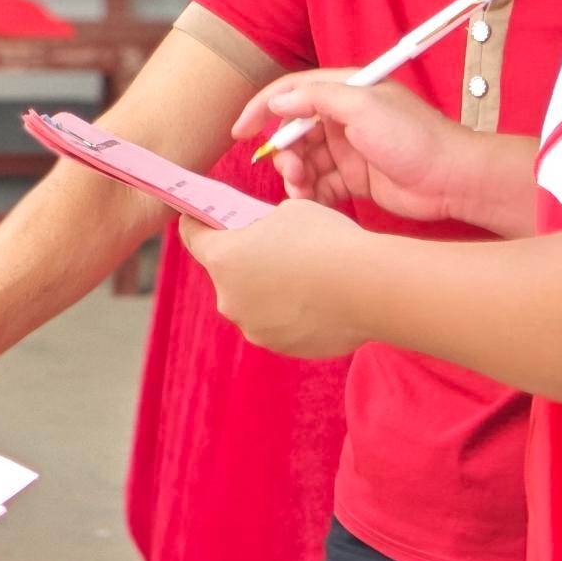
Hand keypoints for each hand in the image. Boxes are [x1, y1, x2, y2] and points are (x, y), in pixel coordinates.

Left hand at [178, 199, 370, 358]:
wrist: (369, 289)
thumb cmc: (327, 242)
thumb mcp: (288, 213)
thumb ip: (263, 225)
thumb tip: (263, 236)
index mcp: (223, 258)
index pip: (192, 236)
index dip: (196, 223)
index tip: (200, 218)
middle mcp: (229, 298)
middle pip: (225, 273)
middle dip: (242, 260)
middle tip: (272, 247)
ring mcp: (254, 327)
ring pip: (252, 302)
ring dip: (267, 290)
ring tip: (303, 276)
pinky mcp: (281, 347)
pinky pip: (277, 324)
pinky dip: (289, 313)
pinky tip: (316, 300)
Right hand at [234, 72, 478, 222]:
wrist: (453, 179)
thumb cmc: (414, 137)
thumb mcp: (363, 106)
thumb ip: (316, 98)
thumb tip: (277, 103)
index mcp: (344, 92)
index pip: (291, 93)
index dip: (261, 110)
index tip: (239, 132)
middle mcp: (343, 119)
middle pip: (293, 133)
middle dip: (283, 152)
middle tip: (290, 170)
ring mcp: (349, 150)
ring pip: (304, 162)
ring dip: (296, 176)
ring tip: (302, 190)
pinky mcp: (355, 180)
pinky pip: (320, 185)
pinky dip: (310, 195)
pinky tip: (312, 203)